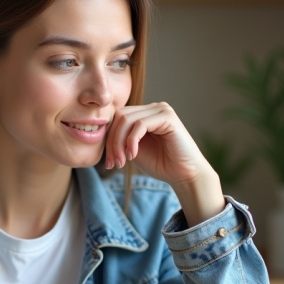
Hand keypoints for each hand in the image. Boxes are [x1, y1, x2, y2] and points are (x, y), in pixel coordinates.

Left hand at [104, 102, 224, 224]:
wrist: (184, 175)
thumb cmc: (161, 164)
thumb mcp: (132, 150)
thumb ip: (120, 138)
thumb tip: (99, 132)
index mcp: (145, 114)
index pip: (117, 118)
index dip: (108, 139)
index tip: (109, 162)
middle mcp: (153, 108)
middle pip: (119, 116)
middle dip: (111, 142)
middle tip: (113, 163)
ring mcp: (161, 109)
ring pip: (126, 119)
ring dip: (119, 143)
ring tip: (122, 162)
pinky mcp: (167, 116)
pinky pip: (140, 124)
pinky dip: (131, 141)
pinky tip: (133, 156)